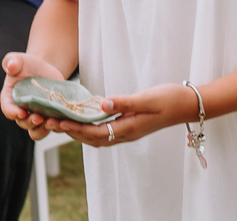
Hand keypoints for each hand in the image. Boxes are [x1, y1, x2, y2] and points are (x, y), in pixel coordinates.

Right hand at [0, 53, 66, 140]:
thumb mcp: (18, 60)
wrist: (44, 69)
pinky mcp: (49, 117)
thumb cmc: (27, 65)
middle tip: (39, 117)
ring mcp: (35, 116)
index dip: (13, 112)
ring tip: (51, 123)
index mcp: (10, 99)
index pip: (8, 109)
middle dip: (30, 122)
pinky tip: (63, 121)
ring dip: (43, 129)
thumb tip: (10, 66)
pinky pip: (52, 128)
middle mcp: (21, 111)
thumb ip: (12, 61)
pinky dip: (57, 127)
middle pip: (23, 123)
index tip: (20, 112)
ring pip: (36, 131)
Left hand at [45, 82, 196, 147]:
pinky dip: (90, 128)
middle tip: (50, 123)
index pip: (96, 133)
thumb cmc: (169, 99)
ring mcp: (128, 131)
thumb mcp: (147, 98)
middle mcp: (126, 134)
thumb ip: (125, 102)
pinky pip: (105, 131)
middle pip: (92, 138)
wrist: (187, 104)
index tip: (58, 122)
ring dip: (78, 131)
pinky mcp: (130, 126)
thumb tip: (103, 104)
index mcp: (129, 128)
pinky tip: (83, 119)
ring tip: (60, 123)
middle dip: (71, 132)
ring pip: (97, 137)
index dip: (76, 129)